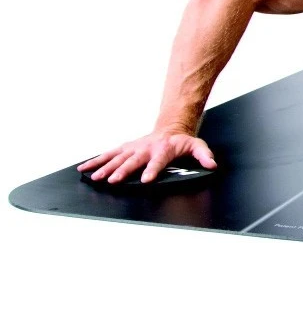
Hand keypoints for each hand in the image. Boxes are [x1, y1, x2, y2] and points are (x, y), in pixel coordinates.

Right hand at [77, 129, 216, 183]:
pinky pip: (108, 154)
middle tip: (114, 181)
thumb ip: (204, 155)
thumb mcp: (197, 145)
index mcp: (163, 149)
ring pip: (117, 158)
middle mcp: (146, 148)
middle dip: (123, 171)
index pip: (158, 161)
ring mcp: (134, 148)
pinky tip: (84, 169)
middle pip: (133, 160)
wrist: (171, 128)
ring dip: (106, 167)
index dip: (152, 170)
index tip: (145, 179)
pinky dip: (95, 161)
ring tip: (95, 178)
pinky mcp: (125, 148)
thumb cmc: (182, 141)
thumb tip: (212, 164)